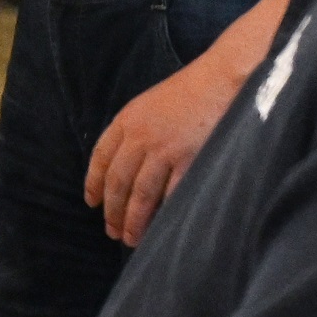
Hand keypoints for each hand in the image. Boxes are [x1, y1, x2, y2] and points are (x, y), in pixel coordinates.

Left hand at [84, 51, 241, 244]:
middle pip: (118, 182)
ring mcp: (165, 150)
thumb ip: (135, 131)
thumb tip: (126, 166)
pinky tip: (162, 229)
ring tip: (131, 239)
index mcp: (127, 120)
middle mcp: (140, 136)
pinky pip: (172, 195)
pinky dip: (165, 215)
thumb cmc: (190, 91)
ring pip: (141, 194)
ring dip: (133, 220)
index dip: (94, 183)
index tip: (92, 203)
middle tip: (112, 231)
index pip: (101, 158)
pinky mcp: (190, 160)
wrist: (223, 77)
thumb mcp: (150, 104)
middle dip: (112, 211)